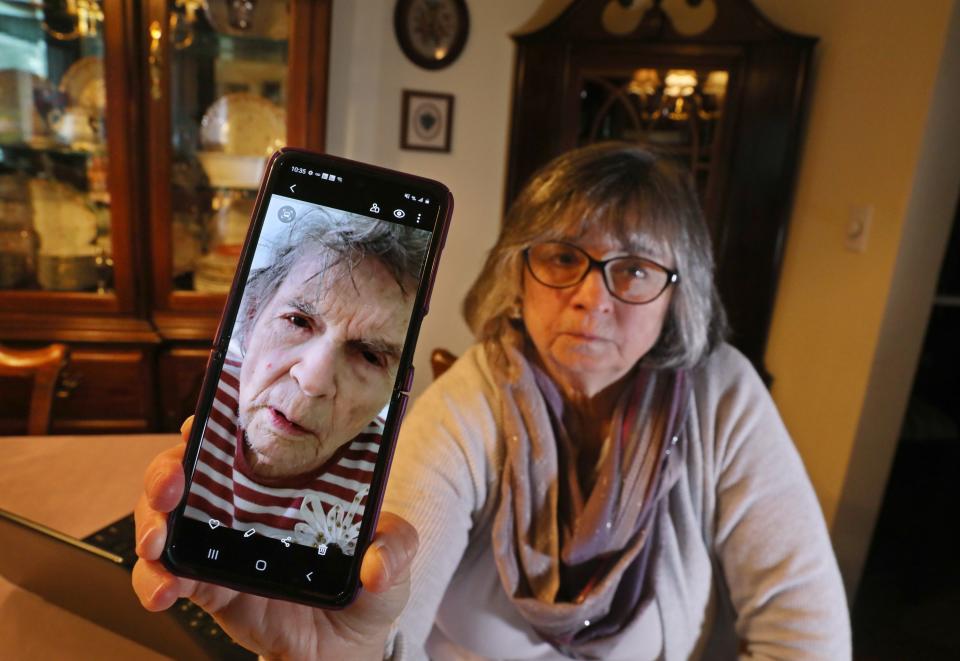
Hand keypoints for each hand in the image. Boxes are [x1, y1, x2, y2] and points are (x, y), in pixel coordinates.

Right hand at [133, 417, 417, 659]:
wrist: (344, 648)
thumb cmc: (367, 587)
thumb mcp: (394, 556)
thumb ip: (394, 550)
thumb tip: (375, 566)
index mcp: (287, 480)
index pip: (244, 437)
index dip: (217, 422)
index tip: (203, 424)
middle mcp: (246, 503)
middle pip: (190, 469)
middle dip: (167, 469)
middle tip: (171, 486)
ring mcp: (220, 543)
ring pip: (166, 517)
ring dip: (150, 521)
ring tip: (156, 545)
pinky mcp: (208, 585)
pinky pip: (167, 575)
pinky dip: (155, 579)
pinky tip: (164, 588)